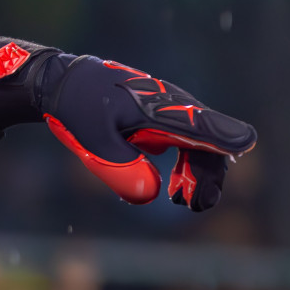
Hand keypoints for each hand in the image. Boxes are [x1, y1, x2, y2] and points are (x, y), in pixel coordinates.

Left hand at [0, 38, 255, 210]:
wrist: (58, 83)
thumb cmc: (76, 104)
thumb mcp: (91, 136)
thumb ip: (119, 165)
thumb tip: (149, 195)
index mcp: (163, 108)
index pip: (209, 126)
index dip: (226, 144)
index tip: (231, 162)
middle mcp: (173, 107)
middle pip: (210, 144)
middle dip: (208, 177)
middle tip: (194, 206)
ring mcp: (166, 113)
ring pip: (198, 146)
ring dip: (196, 174)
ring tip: (182, 201)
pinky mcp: (156, 120)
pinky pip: (181, 143)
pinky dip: (183, 167)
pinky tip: (168, 189)